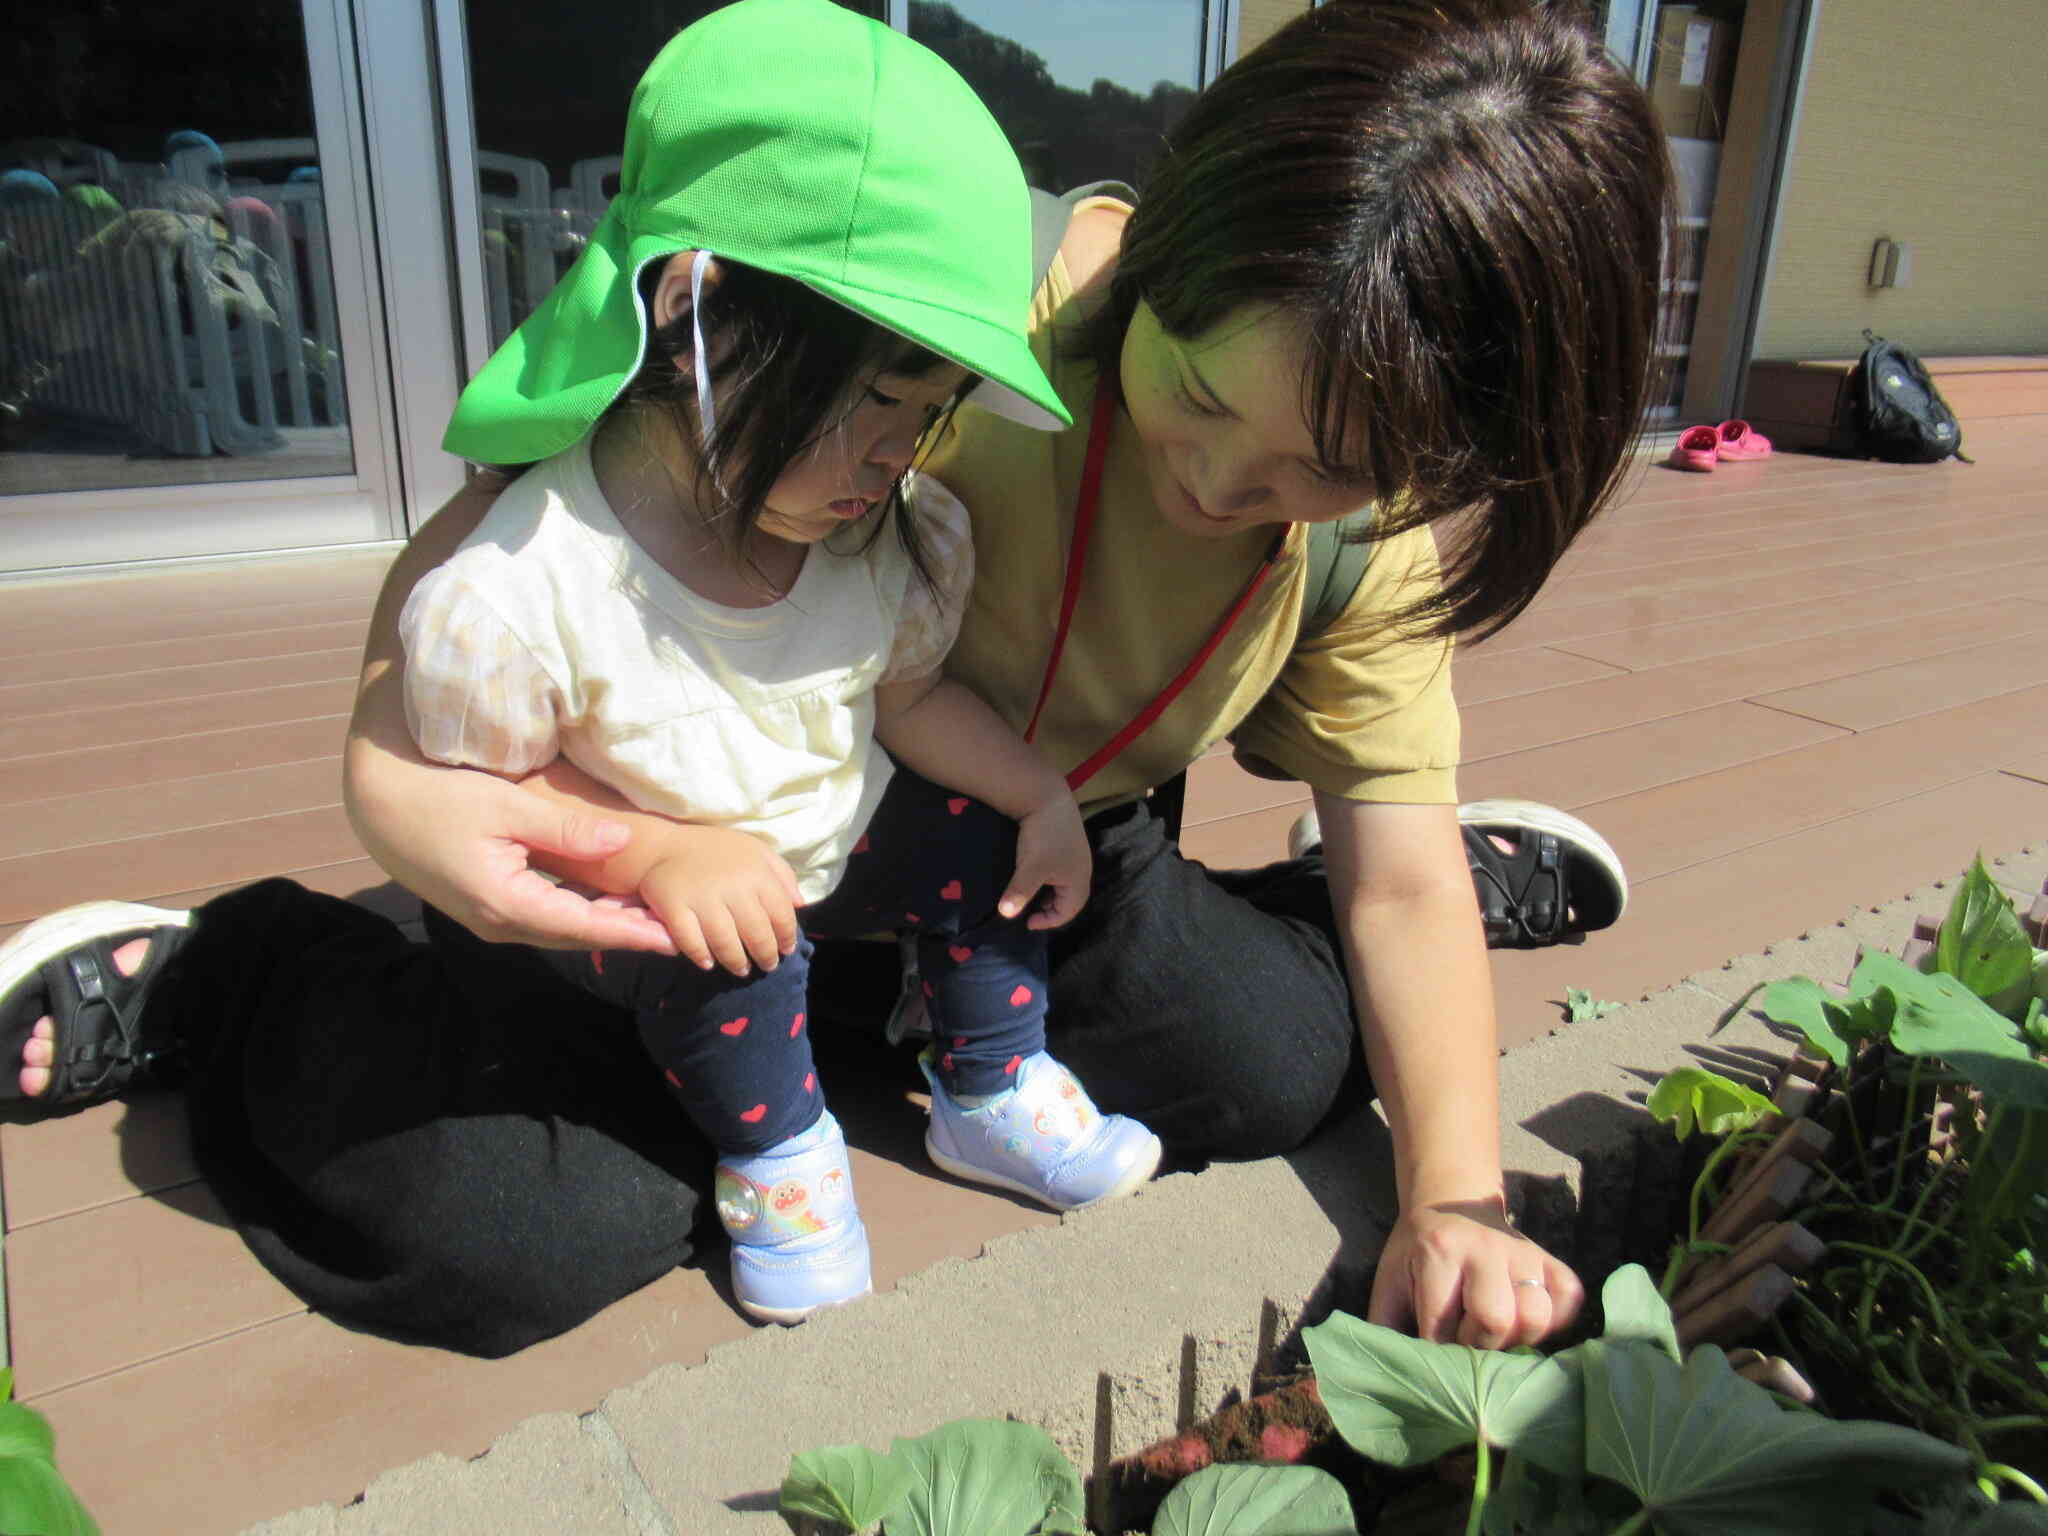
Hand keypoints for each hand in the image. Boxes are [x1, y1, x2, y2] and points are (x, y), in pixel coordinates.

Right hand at [349, 758, 677, 953]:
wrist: (374, 803)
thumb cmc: (437, 795)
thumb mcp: (507, 805)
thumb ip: (566, 829)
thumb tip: (622, 840)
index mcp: (508, 903)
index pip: (586, 926)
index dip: (633, 932)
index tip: (674, 938)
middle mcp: (499, 923)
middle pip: (577, 936)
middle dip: (627, 933)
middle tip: (677, 931)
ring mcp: (488, 919)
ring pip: (560, 929)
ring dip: (604, 924)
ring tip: (650, 916)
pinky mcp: (483, 906)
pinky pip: (542, 917)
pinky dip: (578, 912)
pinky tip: (603, 899)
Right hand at [638, 826, 801, 975]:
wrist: (664, 846)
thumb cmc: (716, 851)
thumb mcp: (756, 851)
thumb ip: (782, 875)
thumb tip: (800, 904)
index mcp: (756, 871)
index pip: (781, 913)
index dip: (787, 936)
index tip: (786, 950)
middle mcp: (732, 885)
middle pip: (757, 932)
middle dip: (766, 955)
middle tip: (768, 966)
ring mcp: (702, 896)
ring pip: (725, 942)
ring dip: (736, 961)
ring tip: (742, 969)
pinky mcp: (674, 905)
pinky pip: (690, 940)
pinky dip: (700, 955)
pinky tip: (708, 963)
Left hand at [999, 790, 1091, 929]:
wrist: (1046, 795)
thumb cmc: (1043, 835)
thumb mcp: (1030, 867)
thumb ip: (1020, 892)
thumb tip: (1005, 914)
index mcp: (1079, 880)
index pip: (1068, 912)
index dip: (1048, 921)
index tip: (1027, 922)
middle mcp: (1082, 869)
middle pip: (1070, 899)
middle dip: (1051, 909)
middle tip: (1030, 912)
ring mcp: (1075, 855)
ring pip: (1065, 884)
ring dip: (1049, 894)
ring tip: (1031, 895)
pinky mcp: (1067, 844)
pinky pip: (1061, 871)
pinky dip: (1048, 880)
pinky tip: (1033, 874)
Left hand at [1367, 1196, 1584, 1349]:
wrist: (1451, 1203)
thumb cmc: (1416, 1253)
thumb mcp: (1389, 1282)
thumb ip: (1383, 1328)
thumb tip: (1382, 1381)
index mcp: (1440, 1250)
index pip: (1442, 1325)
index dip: (1437, 1350)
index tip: (1435, 1350)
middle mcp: (1486, 1248)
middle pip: (1495, 1320)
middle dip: (1478, 1346)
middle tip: (1468, 1341)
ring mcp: (1524, 1252)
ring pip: (1535, 1315)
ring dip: (1516, 1337)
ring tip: (1497, 1334)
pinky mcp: (1552, 1259)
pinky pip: (1568, 1300)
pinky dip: (1554, 1321)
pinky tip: (1525, 1321)